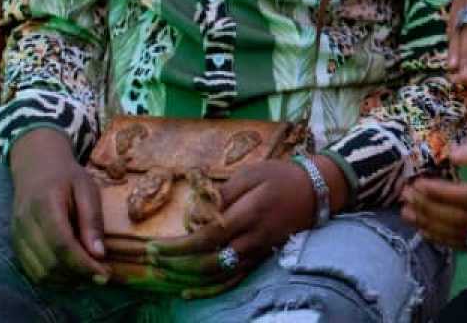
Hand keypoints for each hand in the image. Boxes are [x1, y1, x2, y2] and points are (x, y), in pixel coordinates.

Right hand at [9, 128, 109, 285]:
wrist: (36, 166)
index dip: (83, 264)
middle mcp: (25, 223)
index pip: (62, 245)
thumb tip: (99, 254)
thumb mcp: (87, 189)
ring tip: (88, 276)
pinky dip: (52, 279)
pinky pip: (31, 271)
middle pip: (50, 263)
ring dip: (65, 281)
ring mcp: (17, 235)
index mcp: (45, 205)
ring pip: (39, 272)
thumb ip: (92, 220)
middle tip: (101, 276)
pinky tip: (71, 274)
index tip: (105, 273)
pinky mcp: (15, 244)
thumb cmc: (67, 176)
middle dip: (77, 276)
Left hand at [144, 159, 319, 292]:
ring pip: (218, 275)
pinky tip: (187, 292)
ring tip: (161, 271)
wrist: (315, 189)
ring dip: (186, 276)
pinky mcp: (261, 257)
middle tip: (151, 257)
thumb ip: (222, 194)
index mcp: (250, 213)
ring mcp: (258, 251)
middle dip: (175, 263)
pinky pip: (233, 280)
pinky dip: (209, 290)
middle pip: (209, 261)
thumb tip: (195, 216)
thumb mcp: (250, 174)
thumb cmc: (280, 176)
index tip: (154, 245)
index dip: (177, 246)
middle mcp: (254, 238)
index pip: (207, 237)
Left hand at [401, 125, 466, 246]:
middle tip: (405, 194)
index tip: (418, 183)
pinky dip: (443, 237)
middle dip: (428, 208)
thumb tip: (454, 153)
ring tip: (406, 211)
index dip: (441, 193)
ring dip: (431, 225)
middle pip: (461, 219)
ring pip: (461, 235)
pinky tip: (425, 228)